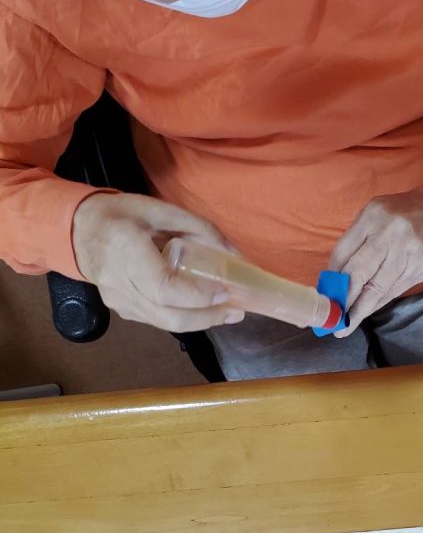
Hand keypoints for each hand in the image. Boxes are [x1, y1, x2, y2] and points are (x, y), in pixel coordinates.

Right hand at [73, 193, 245, 331]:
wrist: (77, 230)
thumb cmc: (120, 215)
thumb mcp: (159, 209)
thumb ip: (198, 228)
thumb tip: (235, 254)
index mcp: (126, 251)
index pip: (164, 287)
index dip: (197, 296)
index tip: (225, 292)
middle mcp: (119, 282)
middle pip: (167, 316)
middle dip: (206, 318)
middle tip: (235, 312)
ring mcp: (118, 301)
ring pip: (163, 323)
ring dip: (199, 321)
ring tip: (225, 313)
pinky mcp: (121, 310)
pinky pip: (156, 320)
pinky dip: (183, 318)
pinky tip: (201, 310)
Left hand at [329, 181, 422, 334]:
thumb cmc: (410, 211)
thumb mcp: (380, 212)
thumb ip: (360, 238)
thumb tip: (339, 274)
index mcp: (375, 215)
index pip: (343, 252)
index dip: (333, 276)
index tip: (327, 292)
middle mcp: (392, 234)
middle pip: (359, 273)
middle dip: (343, 299)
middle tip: (333, 319)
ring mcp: (411, 253)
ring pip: (379, 288)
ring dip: (361, 309)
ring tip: (347, 325)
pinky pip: (396, 290)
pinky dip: (380, 302)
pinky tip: (369, 310)